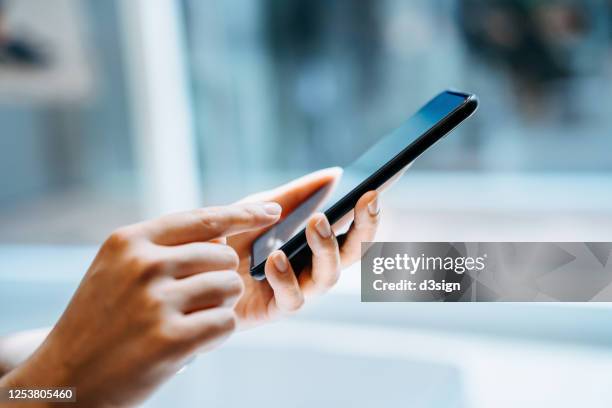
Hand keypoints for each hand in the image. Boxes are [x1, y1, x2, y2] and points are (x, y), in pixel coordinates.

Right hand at [0, 202, 280, 406]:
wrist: (64, 382)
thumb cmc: (100, 323)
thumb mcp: (117, 271)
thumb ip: (164, 248)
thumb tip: (223, 236)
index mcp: (129, 241)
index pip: (202, 218)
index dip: (242, 214)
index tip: (272, 211)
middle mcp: (143, 265)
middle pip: (222, 256)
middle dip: (221, 278)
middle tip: (196, 302)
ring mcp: (156, 302)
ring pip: (229, 287)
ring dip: (220, 306)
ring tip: (190, 321)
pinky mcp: (171, 339)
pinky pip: (226, 322)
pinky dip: (217, 333)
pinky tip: (192, 343)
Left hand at [229, 169, 380, 327]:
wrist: (191, 267)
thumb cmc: (230, 238)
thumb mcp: (261, 207)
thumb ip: (295, 194)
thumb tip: (335, 173)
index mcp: (314, 243)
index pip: (352, 230)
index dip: (368, 214)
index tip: (375, 191)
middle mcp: (311, 267)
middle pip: (352, 255)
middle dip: (365, 229)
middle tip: (365, 202)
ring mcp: (296, 289)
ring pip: (329, 278)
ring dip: (327, 249)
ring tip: (317, 223)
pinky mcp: (274, 310)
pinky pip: (293, 299)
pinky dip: (287, 277)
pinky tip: (275, 258)